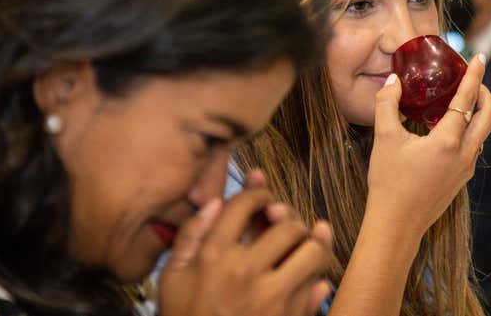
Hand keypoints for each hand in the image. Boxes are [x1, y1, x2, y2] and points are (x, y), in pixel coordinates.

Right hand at [158, 170, 332, 315]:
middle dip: (288, 217)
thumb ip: (190, 236)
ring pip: (313, 252)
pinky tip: (306, 278)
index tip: (262, 197)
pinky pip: (318, 288)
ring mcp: (274, 299)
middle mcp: (248, 273)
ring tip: (300, 246)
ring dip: (309, 245)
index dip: (258, 191)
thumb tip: (215, 202)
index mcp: (215, 258)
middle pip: (288, 225)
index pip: (247, 204)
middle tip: (282, 222)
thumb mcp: (171, 279)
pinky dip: (317, 280)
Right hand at [367, 53, 490, 236]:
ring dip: (476, 113)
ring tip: (457, 100)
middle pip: (488, 116)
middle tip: (473, 78)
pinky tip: (445, 128)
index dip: (474, 76)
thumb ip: (387, 104)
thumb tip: (393, 81)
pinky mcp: (460, 179)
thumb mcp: (384, 139)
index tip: (479, 58)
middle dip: (484, 93)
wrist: (395, 225)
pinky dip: (467, 130)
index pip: (467, 100)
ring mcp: (465, 169)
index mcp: (447, 141)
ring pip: (481, 133)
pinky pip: (472, 147)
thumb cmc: (388, 183)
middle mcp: (463, 154)